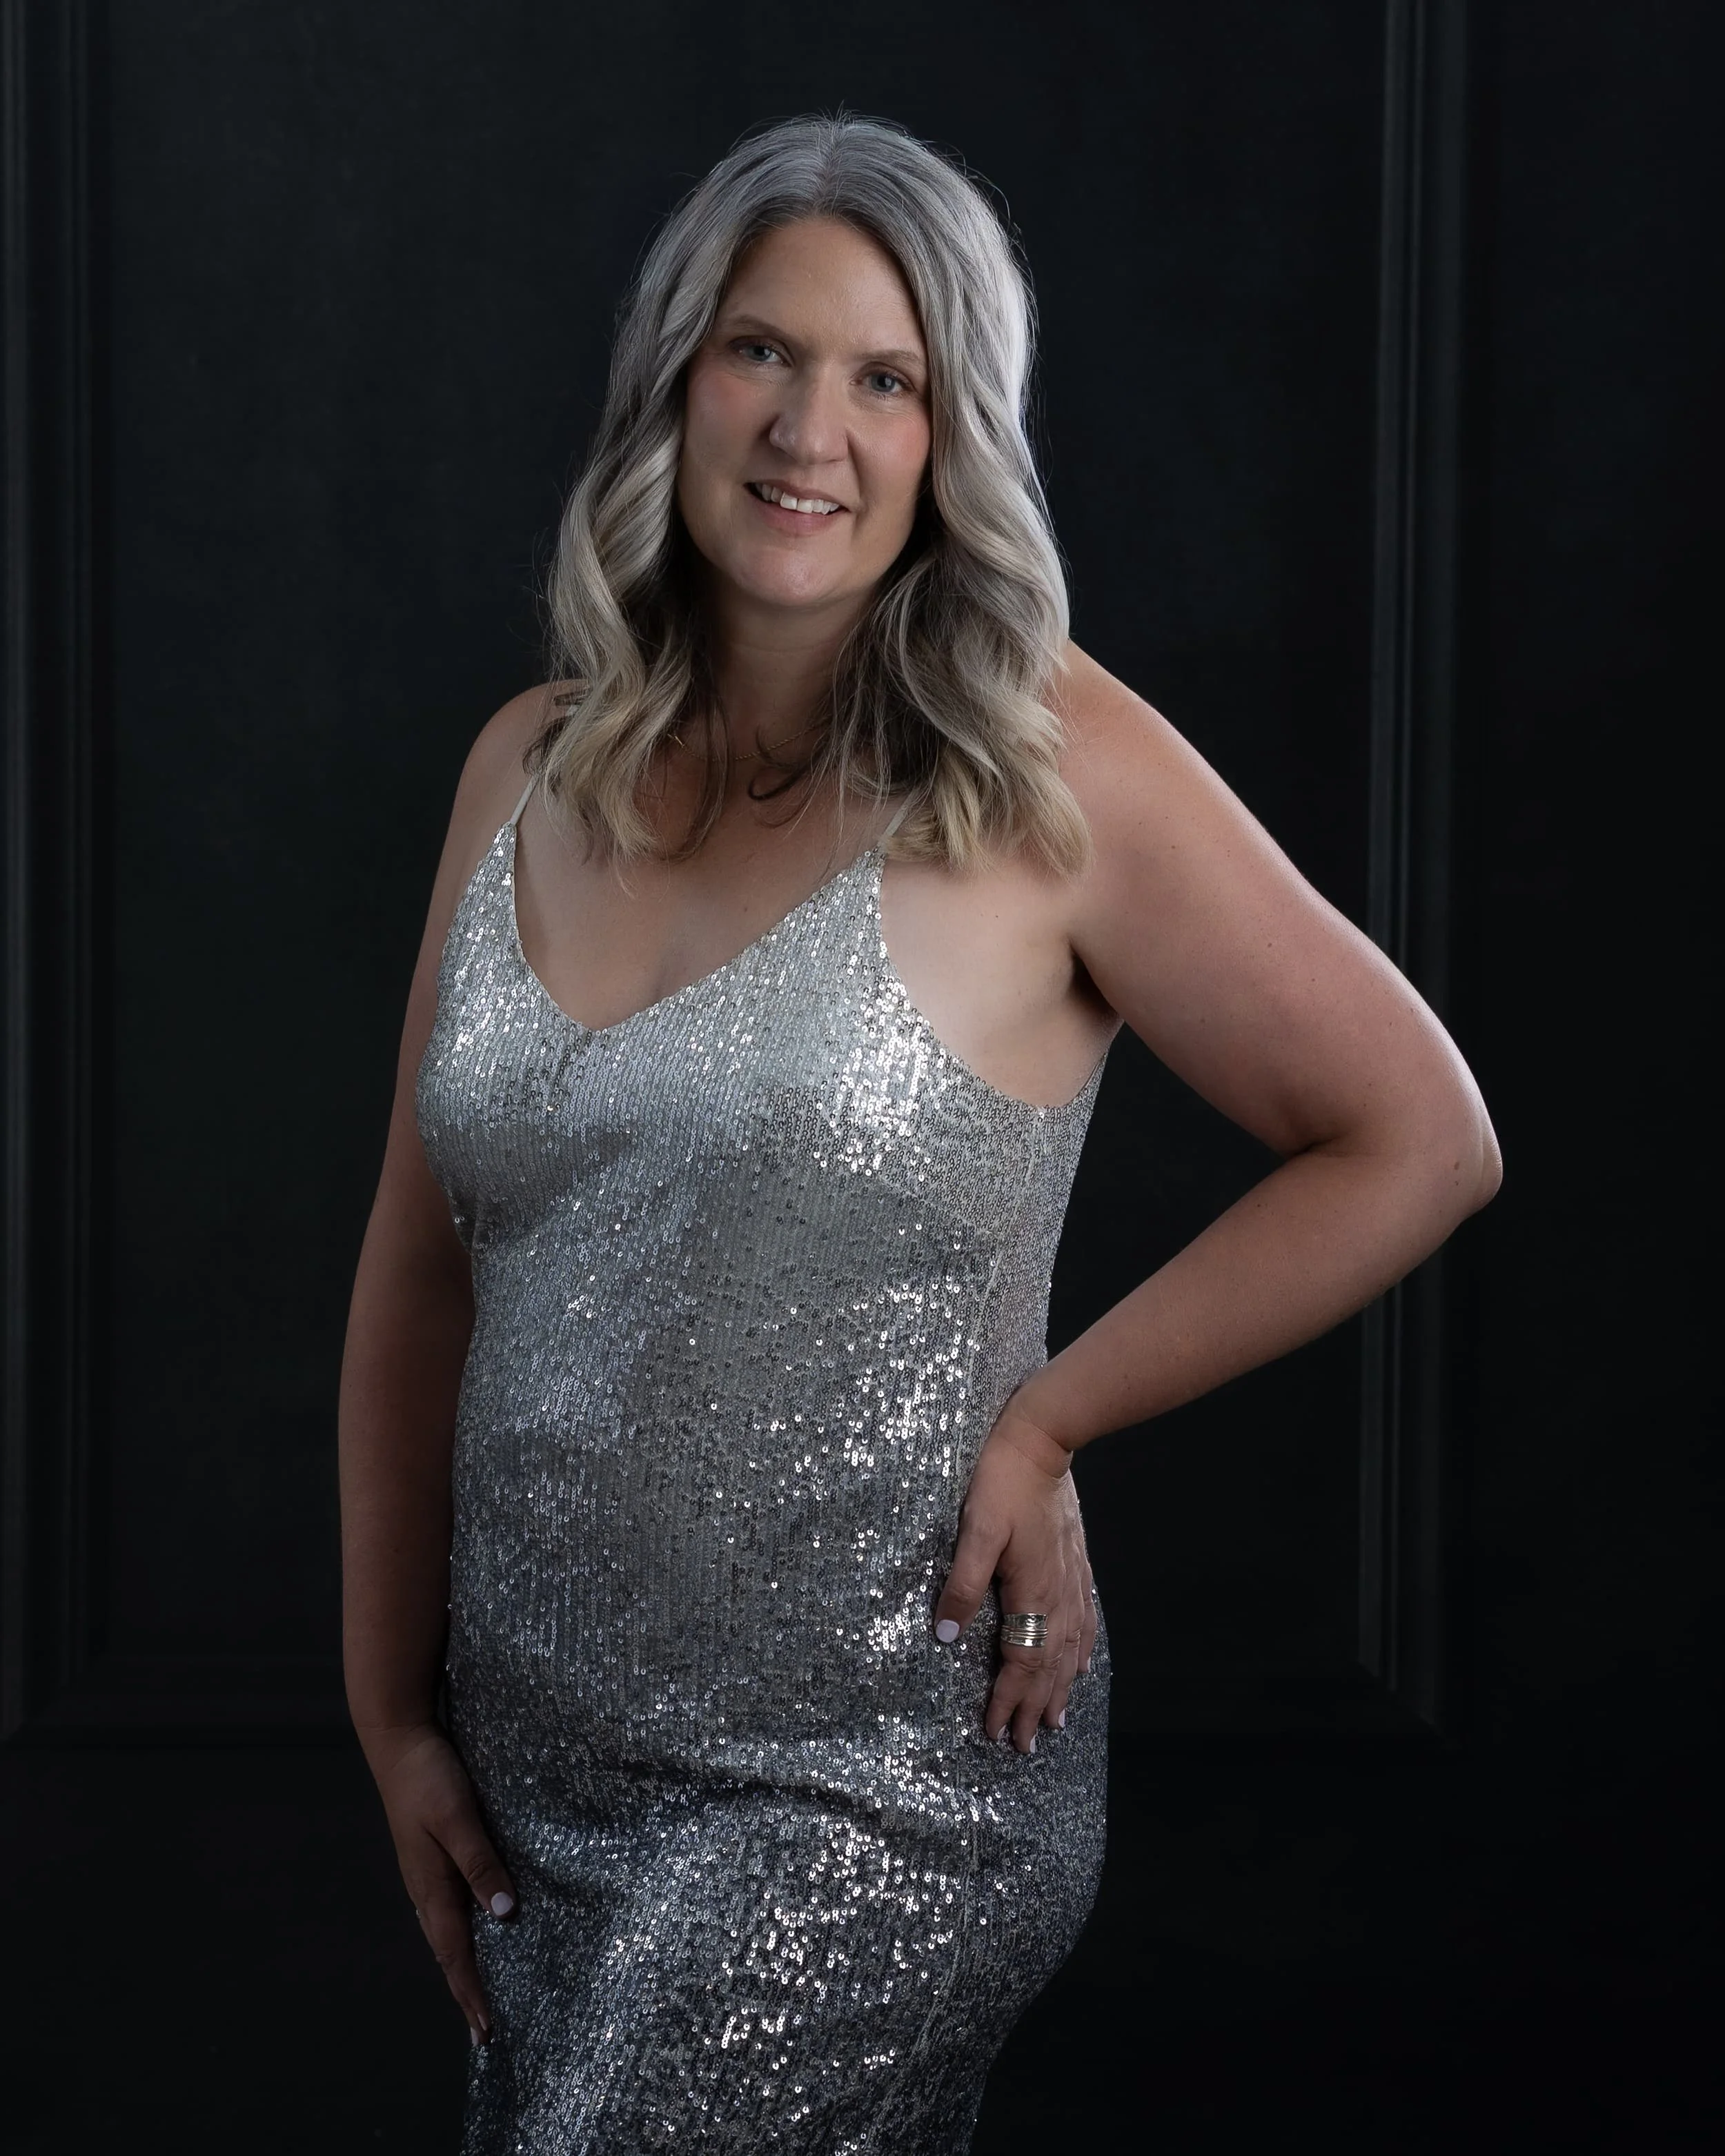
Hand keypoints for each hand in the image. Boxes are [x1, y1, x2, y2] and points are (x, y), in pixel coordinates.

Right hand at [362, 1720, 516, 2045]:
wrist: (398, 1739)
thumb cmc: (429, 1777)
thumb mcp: (458, 1818)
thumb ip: (480, 1863)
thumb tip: (504, 1912)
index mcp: (431, 1886)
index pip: (454, 1953)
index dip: (470, 1992)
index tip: (485, 2031)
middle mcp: (426, 1887)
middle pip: (449, 1951)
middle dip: (466, 1990)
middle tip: (484, 2029)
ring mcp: (425, 1871)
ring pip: (447, 1930)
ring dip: (463, 1964)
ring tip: (479, 1991)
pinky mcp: (430, 1853)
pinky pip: (448, 1905)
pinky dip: (461, 1931)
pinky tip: (476, 1927)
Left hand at [932, 1404, 1097, 1751]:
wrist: (1043, 1441)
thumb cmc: (1002, 1483)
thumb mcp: (974, 1531)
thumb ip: (961, 1585)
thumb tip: (945, 1637)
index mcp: (1031, 1593)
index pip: (1021, 1662)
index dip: (1008, 1700)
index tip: (995, 1732)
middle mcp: (1058, 1595)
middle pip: (1049, 1666)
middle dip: (1034, 1708)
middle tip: (1023, 1746)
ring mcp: (1072, 1580)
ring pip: (1070, 1650)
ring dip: (1060, 1688)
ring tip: (1053, 1721)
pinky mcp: (1077, 1564)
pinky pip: (1085, 1621)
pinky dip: (1082, 1651)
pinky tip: (1082, 1664)